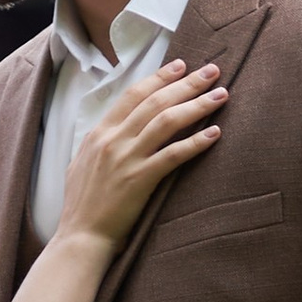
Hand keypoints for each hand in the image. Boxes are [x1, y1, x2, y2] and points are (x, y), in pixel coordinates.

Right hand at [55, 61, 227, 254]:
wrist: (81, 235)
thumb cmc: (83, 204)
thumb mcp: (83, 163)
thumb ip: (100, 142)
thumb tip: (115, 128)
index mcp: (100, 133)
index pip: (133, 95)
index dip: (159, 78)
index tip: (181, 65)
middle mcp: (113, 140)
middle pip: (155, 101)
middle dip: (186, 83)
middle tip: (211, 70)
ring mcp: (126, 158)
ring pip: (167, 121)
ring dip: (196, 105)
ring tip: (220, 95)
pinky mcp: (140, 180)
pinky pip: (173, 155)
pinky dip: (195, 142)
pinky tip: (214, 133)